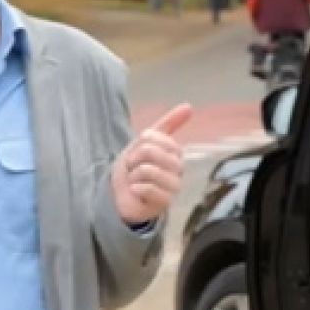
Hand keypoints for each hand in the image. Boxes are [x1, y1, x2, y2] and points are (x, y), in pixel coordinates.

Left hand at [112, 103, 192, 224]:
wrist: (120, 195)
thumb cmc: (135, 167)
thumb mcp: (145, 142)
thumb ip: (168, 124)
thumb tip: (189, 106)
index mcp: (175, 152)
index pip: (153, 137)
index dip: (138, 144)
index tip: (136, 154)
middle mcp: (178, 169)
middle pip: (150, 151)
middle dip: (134, 159)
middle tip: (134, 169)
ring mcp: (173, 187)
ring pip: (149, 170)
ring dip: (134, 176)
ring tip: (136, 182)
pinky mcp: (165, 203)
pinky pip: (148, 188)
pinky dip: (136, 189)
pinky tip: (137, 193)